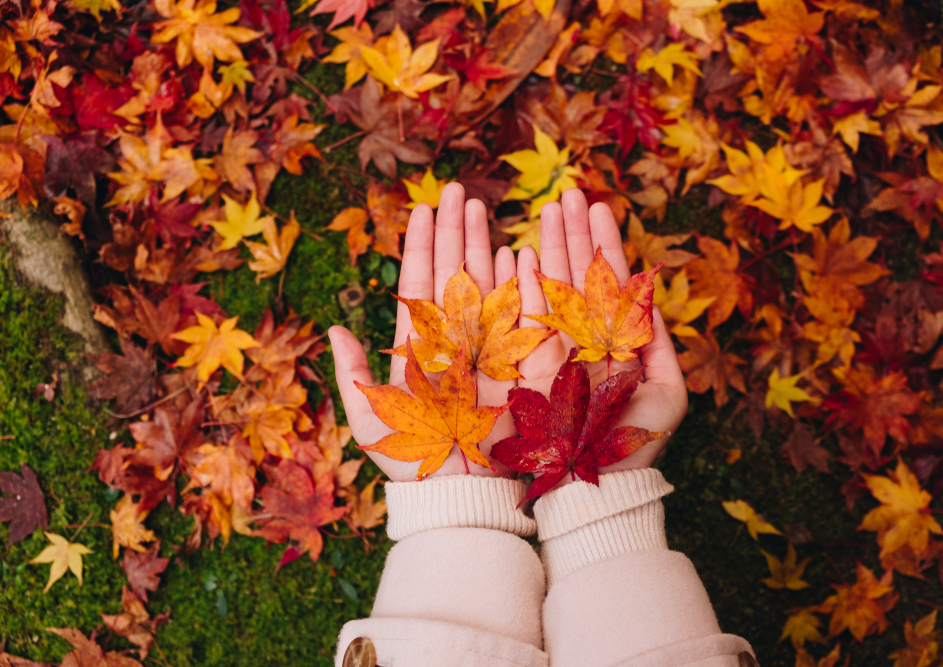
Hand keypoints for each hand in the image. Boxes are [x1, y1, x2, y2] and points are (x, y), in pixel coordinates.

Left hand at [329, 183, 515, 481]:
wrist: (459, 493)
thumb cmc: (412, 462)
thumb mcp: (370, 417)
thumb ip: (353, 373)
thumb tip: (332, 328)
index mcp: (418, 344)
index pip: (419, 281)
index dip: (421, 243)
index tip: (423, 207)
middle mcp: (452, 337)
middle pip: (452, 270)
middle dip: (454, 229)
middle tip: (456, 188)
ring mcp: (485, 344)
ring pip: (484, 282)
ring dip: (482, 242)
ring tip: (481, 205)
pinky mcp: (514, 362)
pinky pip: (517, 312)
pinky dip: (517, 281)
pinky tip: (516, 250)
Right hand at [516, 188, 687, 472]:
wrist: (596, 485)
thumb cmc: (636, 444)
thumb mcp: (667, 392)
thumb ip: (659, 342)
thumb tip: (650, 296)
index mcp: (614, 339)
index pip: (608, 281)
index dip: (603, 243)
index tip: (596, 205)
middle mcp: (582, 337)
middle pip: (577, 274)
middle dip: (572, 232)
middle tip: (567, 192)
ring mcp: (553, 347)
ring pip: (550, 287)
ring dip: (549, 247)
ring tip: (547, 208)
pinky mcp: (527, 364)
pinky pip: (522, 318)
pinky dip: (521, 286)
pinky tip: (518, 251)